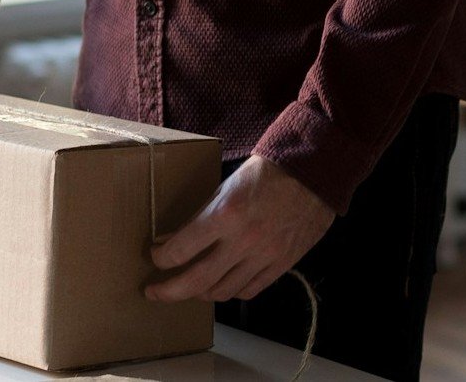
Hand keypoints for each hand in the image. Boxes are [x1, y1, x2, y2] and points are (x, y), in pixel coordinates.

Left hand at [145, 155, 334, 301]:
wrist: (312, 173)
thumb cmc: (265, 174)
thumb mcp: (224, 188)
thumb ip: (199, 217)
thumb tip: (171, 240)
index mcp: (225, 214)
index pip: (180, 250)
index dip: (161, 258)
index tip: (155, 257)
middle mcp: (243, 240)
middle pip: (196, 282)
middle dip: (168, 291)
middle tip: (154, 292)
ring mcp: (264, 256)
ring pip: (222, 292)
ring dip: (200, 293)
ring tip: (189, 288)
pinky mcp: (282, 265)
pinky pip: (249, 291)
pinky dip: (231, 292)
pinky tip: (221, 285)